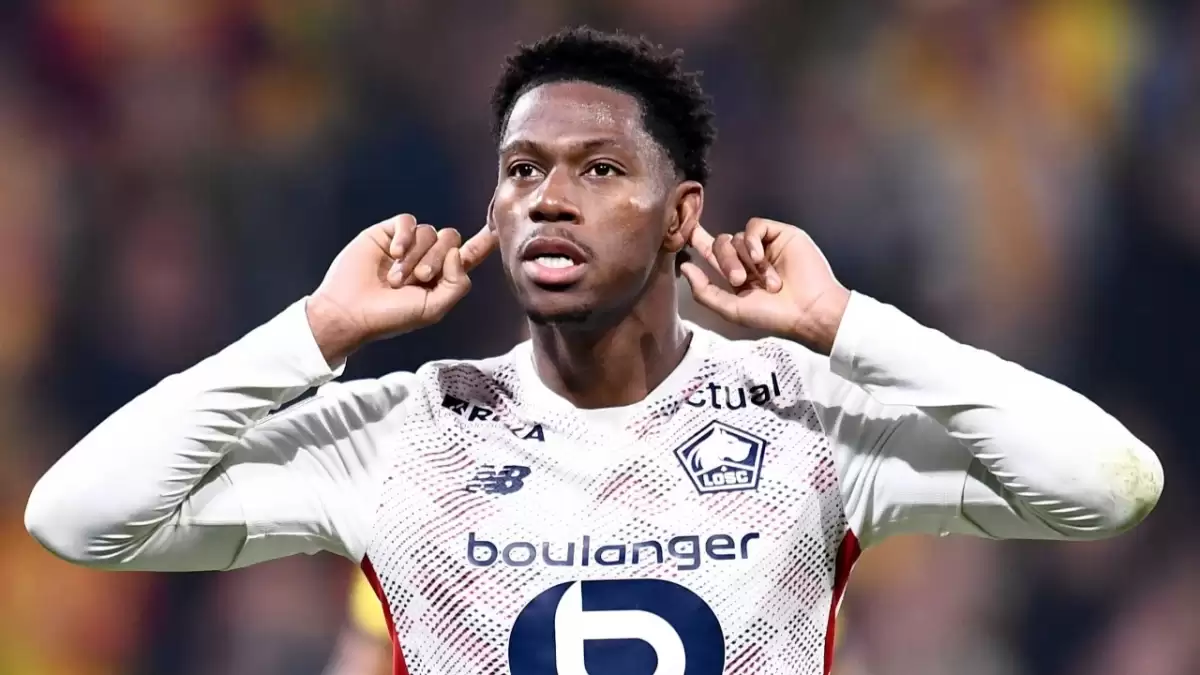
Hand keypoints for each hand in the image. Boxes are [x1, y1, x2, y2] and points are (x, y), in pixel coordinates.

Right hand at [307, 214, 496, 363]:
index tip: (499, 228)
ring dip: (415, 256)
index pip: (469, 255)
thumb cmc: (390, 317)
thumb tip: (458, 252)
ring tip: (396, 278)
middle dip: (437, 259)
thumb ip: (457, 283)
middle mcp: (426, 257)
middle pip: (451, 239)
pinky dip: (404, 236)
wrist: (351, 311)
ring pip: (429, 232)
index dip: (484, 242)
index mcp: (441, 277)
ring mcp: (407, 245)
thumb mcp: (433, 309)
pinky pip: (407, 222)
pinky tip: (393, 254)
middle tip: (419, 279)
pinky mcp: (386, 233)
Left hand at [679, 218, 850, 354]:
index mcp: (737, 276)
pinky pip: (755, 226)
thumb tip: (685, 267)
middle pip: (721, 244)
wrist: (809, 309)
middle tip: (739, 280)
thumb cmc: (773, 315)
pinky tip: (760, 257)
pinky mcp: (779, 234)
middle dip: (725, 261)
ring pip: (736, 237)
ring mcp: (764, 246)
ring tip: (765, 280)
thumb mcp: (732, 309)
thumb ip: (705, 291)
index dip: (697, 242)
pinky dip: (752, 240)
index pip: (711, 254)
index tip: (684, 232)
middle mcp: (748, 259)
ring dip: (744, 259)